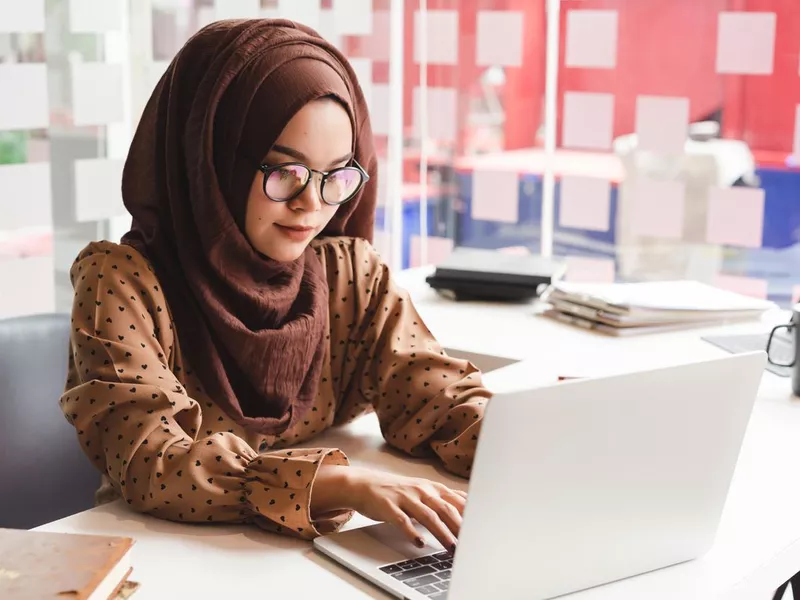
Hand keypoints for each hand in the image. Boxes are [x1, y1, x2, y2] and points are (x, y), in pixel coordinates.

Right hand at [312, 465, 466, 550]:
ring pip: (428, 516)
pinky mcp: (389, 506)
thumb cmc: (398, 491)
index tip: (483, 528)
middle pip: (446, 508)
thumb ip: (444, 500)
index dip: (472, 515)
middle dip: (460, 527)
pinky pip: (402, 520)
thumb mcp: (423, 491)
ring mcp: (405, 497)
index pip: (457, 501)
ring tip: (451, 547)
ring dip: (442, 533)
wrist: (365, 484)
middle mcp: (421, 490)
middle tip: (471, 544)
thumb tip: (470, 510)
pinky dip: (412, 532)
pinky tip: (419, 542)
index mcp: (432, 488)